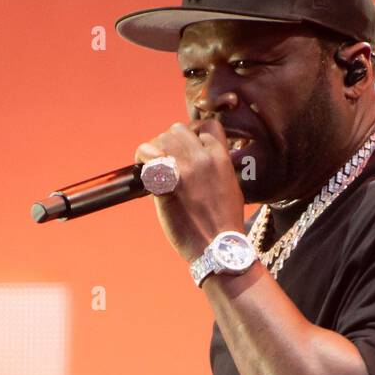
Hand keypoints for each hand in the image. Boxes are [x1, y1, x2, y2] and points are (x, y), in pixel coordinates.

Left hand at [134, 117, 246, 260]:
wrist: (219, 248)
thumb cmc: (224, 224)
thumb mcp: (231, 187)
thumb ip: (216, 168)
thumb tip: (200, 162)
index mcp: (222, 158)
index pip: (207, 126)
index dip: (193, 135)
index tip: (186, 151)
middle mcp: (204, 158)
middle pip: (178, 130)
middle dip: (169, 143)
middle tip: (163, 161)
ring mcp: (186, 170)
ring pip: (162, 138)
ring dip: (153, 150)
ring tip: (152, 168)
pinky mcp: (169, 184)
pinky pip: (150, 159)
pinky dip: (144, 163)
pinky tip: (145, 175)